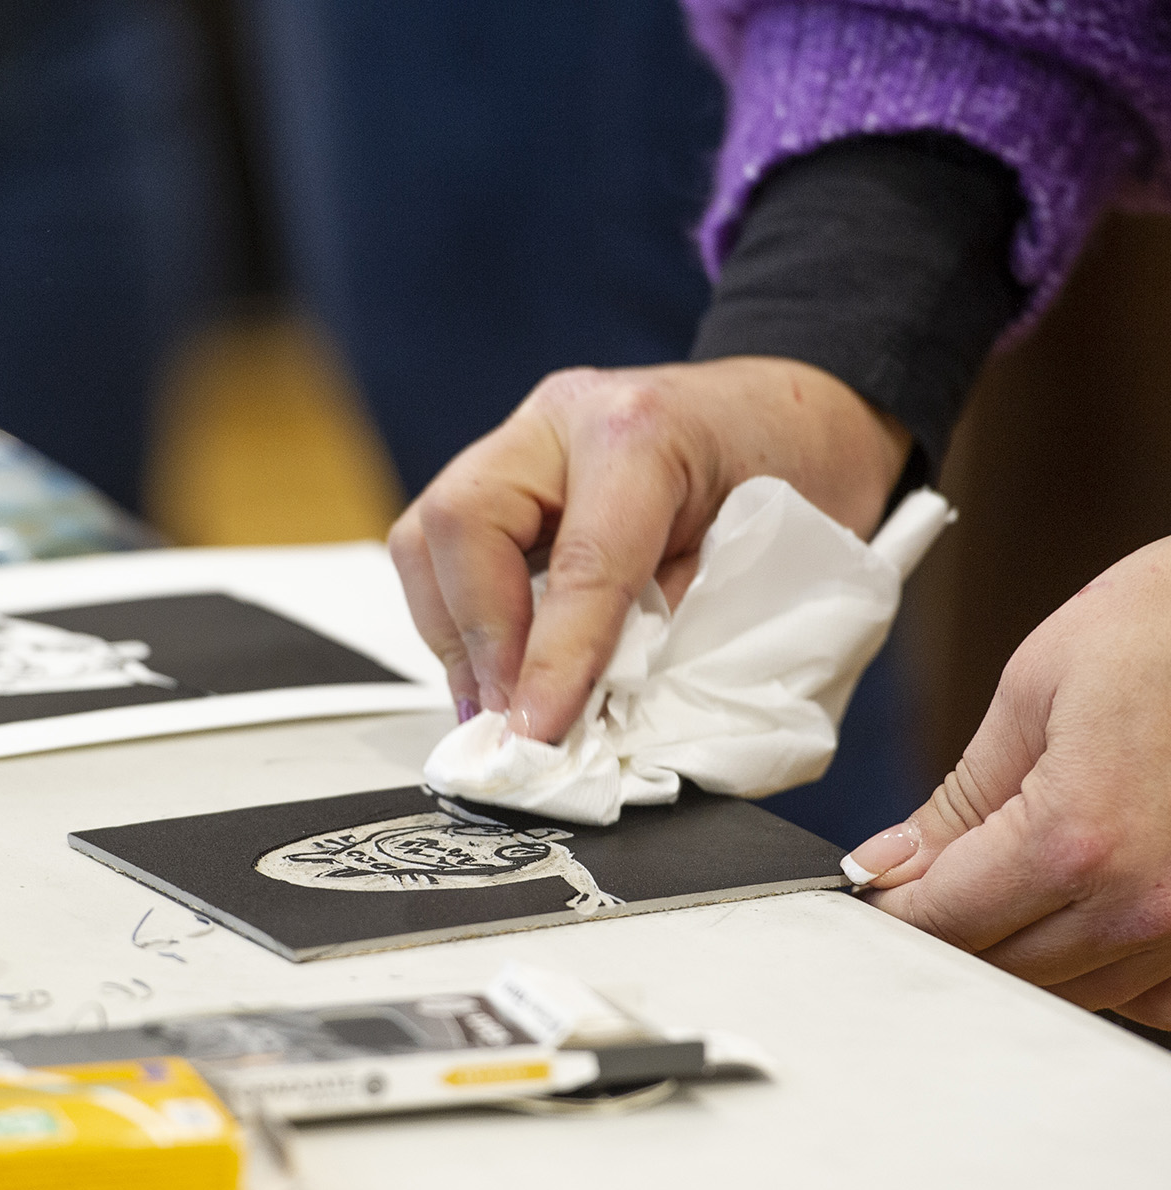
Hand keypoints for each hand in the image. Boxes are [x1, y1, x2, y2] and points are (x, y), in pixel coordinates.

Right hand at [389, 357, 909, 742]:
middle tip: (507, 719)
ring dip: (454, 635)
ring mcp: (524, 442)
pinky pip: (445, 550)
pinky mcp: (505, 475)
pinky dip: (461, 622)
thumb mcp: (768, 561)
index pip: (580, 563)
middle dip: (475, 638)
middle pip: (460, 523)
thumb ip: (678, 637)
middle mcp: (562, 422)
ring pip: (430, 536)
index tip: (536, 735)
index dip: (552, 662)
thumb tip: (600, 722)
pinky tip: (495, 673)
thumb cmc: (802, 471)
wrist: (796, 410)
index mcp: (643, 433)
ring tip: (493, 706)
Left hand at [846, 537, 1170, 1027]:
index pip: (943, 922)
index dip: (893, 910)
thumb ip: (957, 802)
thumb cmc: (1162, 632)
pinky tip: (1087, 913)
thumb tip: (887, 864)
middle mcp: (1145, 905)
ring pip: (1073, 992)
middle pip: (1001, 970)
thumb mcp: (1032, 697)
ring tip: (1010, 881)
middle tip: (929, 882)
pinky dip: (1106, 969)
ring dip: (1024, 953)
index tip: (877, 890)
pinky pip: (1150, 998)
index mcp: (1076, 840)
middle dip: (950, 931)